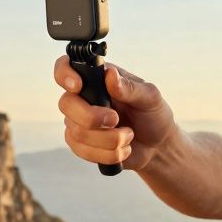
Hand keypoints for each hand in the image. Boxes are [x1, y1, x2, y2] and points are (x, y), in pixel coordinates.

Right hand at [53, 56, 176, 171]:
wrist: (157, 146)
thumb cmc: (153, 115)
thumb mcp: (150, 98)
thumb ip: (130, 87)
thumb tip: (110, 75)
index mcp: (98, 78)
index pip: (66, 67)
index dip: (64, 74)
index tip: (78, 86)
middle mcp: (84, 98)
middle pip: (66, 104)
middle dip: (92, 117)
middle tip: (116, 120)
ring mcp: (79, 121)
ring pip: (77, 132)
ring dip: (109, 139)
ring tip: (129, 136)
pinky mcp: (81, 143)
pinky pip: (82, 150)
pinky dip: (107, 154)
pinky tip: (122, 149)